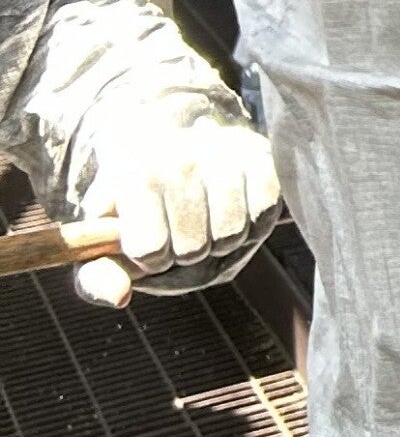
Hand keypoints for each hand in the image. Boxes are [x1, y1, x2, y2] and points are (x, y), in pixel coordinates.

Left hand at [70, 88, 280, 306]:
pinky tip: (234, 207)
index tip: (147, 237)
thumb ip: (97, 274)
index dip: (149, 258)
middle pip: (193, 247)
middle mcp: (182, 156)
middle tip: (179, 229)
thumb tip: (120, 297)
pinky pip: (264, 213)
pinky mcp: (262, 153)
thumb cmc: (133, 199)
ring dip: (218, 241)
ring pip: (231, 233)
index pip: (150, 250)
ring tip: (205, 220)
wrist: (167, 139)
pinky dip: (251, 224)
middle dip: (185, 252)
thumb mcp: (102, 234)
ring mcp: (226, 150)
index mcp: (136, 173)